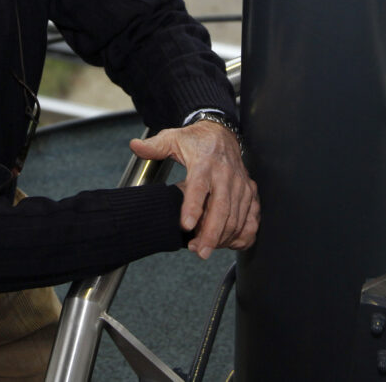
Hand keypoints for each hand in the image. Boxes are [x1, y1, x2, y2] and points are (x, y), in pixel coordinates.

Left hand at [130, 121, 258, 259]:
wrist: (222, 133)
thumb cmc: (196, 140)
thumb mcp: (172, 138)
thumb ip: (154, 146)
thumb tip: (135, 146)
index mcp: (205, 162)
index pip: (199, 187)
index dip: (193, 207)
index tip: (185, 226)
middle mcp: (225, 175)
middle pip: (221, 208)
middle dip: (211, 233)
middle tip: (200, 251)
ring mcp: (240, 185)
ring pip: (236, 217)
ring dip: (222, 237)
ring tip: (204, 249)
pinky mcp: (249, 192)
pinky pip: (251, 218)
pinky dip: (242, 234)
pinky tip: (228, 244)